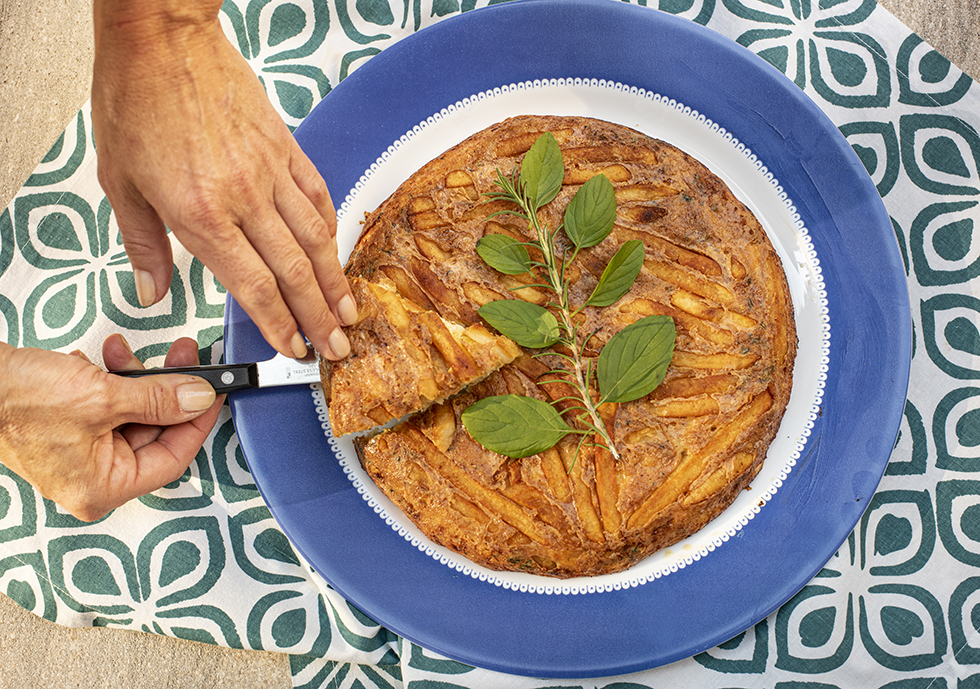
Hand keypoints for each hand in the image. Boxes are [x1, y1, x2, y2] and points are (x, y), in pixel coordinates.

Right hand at [0, 335, 222, 520]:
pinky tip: (101, 359)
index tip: (215, 390)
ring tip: (125, 354)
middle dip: (167, 391)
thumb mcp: (103, 396)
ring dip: (137, 379)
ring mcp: (79, 455)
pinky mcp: (68, 429)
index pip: (172, 457)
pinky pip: (109, 406)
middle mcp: (91, 478)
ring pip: (133, 414)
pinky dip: (112, 380)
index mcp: (102, 488)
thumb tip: (199, 398)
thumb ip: (159, 399)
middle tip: (183, 357)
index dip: (197, 421)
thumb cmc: (16, 399)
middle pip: (155, 433)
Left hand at [90, 0, 356, 360]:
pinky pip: (317, 194)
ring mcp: (271, 171)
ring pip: (315, 237)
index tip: (294, 349)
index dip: (279, 324)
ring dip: (335, 280)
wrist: (162, 40)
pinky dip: (331, 226)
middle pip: (294, 271)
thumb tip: (151, 292)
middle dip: (319, 316)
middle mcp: (244, 198)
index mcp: (201, 214)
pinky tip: (335, 248)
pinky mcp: (285, 146)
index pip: (253, 285)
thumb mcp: (120, 181)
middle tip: (338, 346)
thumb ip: (143, 244)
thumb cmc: (135, 102)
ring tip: (350, 311)